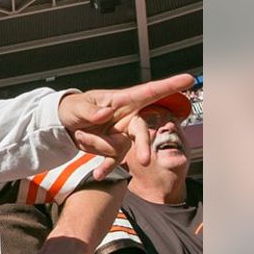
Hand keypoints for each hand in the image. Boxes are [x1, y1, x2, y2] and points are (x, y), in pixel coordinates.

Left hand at [56, 74, 194, 178]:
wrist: (64, 125)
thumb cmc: (73, 108)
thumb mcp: (77, 107)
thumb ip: (90, 111)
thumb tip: (105, 113)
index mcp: (122, 100)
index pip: (149, 92)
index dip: (170, 85)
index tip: (188, 79)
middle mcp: (127, 117)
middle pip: (142, 131)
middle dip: (144, 145)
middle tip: (146, 160)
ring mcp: (122, 134)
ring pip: (121, 147)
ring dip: (97, 144)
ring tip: (79, 133)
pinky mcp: (115, 148)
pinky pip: (114, 160)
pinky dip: (106, 167)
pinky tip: (98, 174)